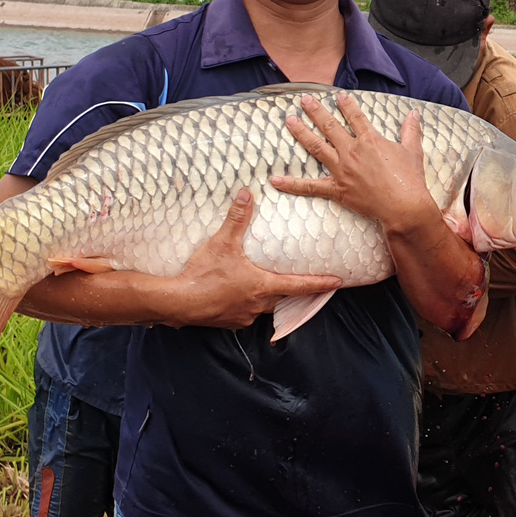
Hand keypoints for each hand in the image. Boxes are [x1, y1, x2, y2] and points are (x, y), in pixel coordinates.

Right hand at [150, 189, 340, 328]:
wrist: (177, 302)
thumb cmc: (203, 275)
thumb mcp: (222, 243)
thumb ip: (237, 219)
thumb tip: (247, 194)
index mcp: (262, 285)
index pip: (300, 286)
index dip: (320, 284)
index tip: (338, 283)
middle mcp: (257, 305)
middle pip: (285, 300)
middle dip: (297, 294)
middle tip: (308, 287)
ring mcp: (243, 316)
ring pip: (265, 309)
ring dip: (270, 300)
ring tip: (270, 288)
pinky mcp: (229, 322)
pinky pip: (245, 315)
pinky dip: (247, 306)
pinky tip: (239, 297)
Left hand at [271, 93, 439, 232]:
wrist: (404, 207)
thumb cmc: (410, 180)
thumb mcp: (413, 151)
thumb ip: (411, 131)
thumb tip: (415, 114)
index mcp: (370, 141)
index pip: (355, 117)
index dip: (346, 105)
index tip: (338, 96)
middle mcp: (352, 151)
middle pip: (330, 126)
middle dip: (316, 111)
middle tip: (304, 100)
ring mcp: (342, 170)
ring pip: (317, 147)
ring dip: (301, 132)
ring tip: (290, 121)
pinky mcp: (337, 189)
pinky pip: (310, 187)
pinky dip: (292, 185)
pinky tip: (275, 180)